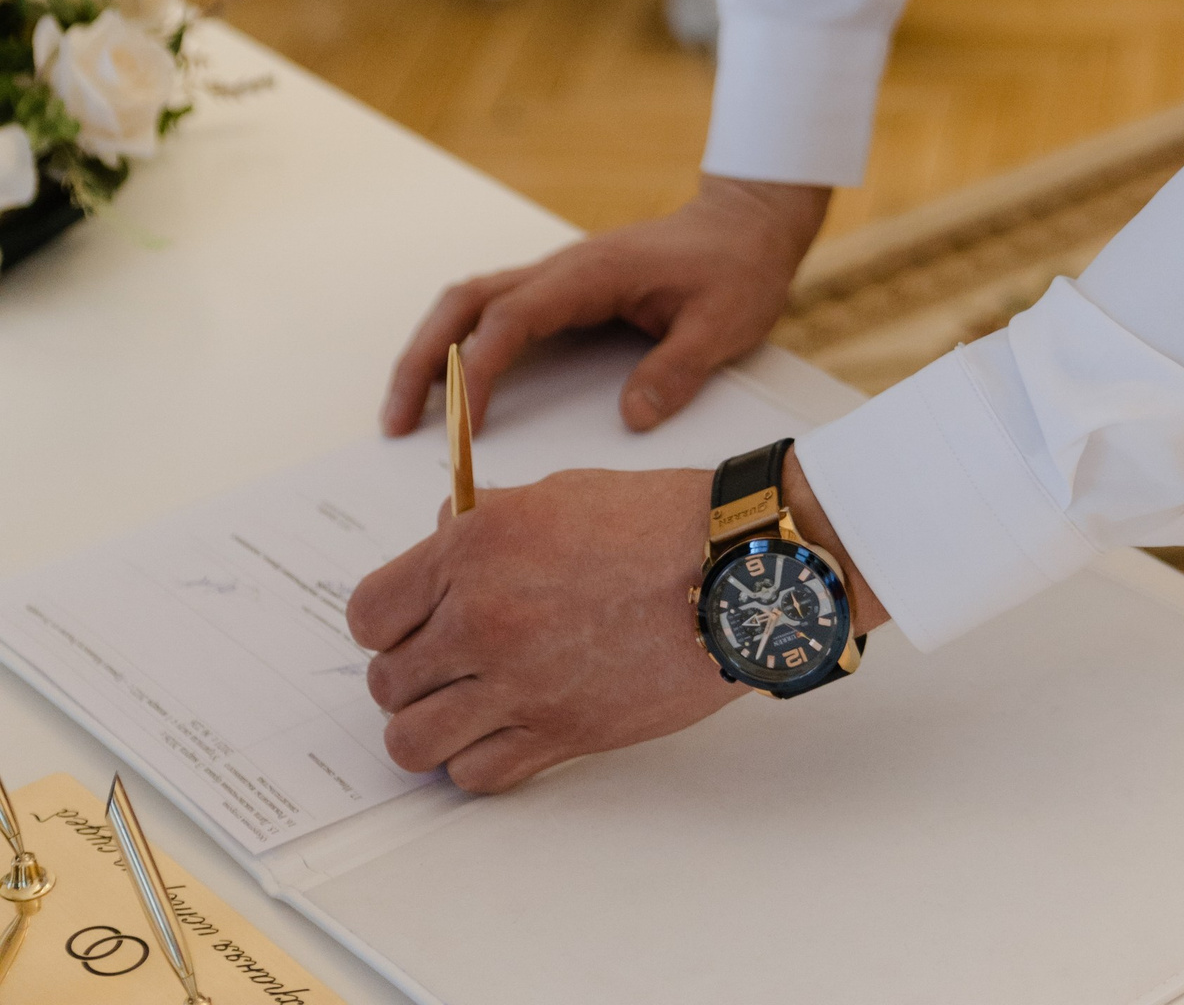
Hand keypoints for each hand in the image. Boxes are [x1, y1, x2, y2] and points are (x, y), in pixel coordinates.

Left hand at [347, 455, 886, 789]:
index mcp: (474, 548)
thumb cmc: (655, 520)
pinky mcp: (557, 734)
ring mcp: (517, 683)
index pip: (368, 614)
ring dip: (430, 727)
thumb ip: (485, 520)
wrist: (731, 569)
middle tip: (447, 662)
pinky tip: (504, 729)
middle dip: (410, 673)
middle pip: (387, 681)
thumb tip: (441, 538)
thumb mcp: (556, 492)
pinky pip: (474, 775)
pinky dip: (478, 761)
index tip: (409, 623)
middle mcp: (481, 618)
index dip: (386, 622)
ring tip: (464, 706)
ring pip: (413, 742)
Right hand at [379, 176, 830, 439]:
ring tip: (405, 411)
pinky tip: (451, 384)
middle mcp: (563, 269)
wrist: (748, 221)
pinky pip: (495, 310)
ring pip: (470, 301)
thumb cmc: (737, 267)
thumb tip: (631, 419)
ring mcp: (559, 276)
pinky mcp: (564, 289)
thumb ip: (678, 369)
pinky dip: (460, 343)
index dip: (477, 371)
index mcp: (593, 274)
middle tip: (396, 422)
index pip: (512, 319)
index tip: (462, 425)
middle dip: (423, 358)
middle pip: (465, 303)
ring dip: (431, 349)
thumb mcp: (724, 323)